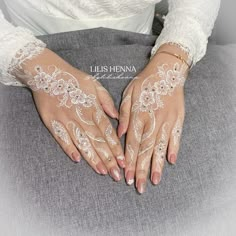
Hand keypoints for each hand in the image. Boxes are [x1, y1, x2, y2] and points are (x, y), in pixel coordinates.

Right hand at [17, 49, 124, 180]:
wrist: (47, 73)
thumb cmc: (73, 78)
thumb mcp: (94, 84)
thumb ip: (106, 101)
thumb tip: (116, 116)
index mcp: (93, 108)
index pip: (107, 131)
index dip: (116, 147)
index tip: (123, 160)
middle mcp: (81, 116)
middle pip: (97, 141)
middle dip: (108, 158)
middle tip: (116, 174)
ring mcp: (66, 120)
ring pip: (82, 142)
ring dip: (92, 158)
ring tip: (102, 171)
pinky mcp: (53, 122)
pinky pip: (62, 138)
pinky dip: (69, 149)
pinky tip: (77, 160)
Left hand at [118, 44, 188, 192]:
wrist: (166, 71)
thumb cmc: (145, 82)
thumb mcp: (128, 93)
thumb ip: (124, 113)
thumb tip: (120, 133)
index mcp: (138, 115)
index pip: (132, 143)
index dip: (129, 160)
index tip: (126, 175)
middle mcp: (152, 121)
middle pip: (145, 149)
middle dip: (140, 169)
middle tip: (137, 185)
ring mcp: (167, 121)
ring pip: (160, 146)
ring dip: (157, 165)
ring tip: (154, 181)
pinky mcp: (178, 119)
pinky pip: (176, 137)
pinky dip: (173, 149)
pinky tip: (171, 162)